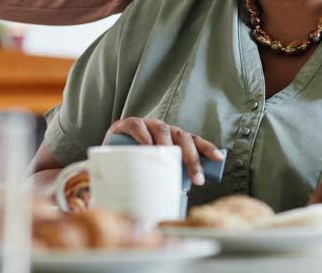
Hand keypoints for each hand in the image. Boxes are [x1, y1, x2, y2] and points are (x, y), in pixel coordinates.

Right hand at [105, 117, 222, 185]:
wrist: (102, 158)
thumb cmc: (132, 165)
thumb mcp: (151, 170)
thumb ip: (164, 176)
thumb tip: (180, 197)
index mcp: (170, 138)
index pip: (193, 140)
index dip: (206, 147)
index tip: (219, 158)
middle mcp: (161, 128)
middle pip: (182, 136)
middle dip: (192, 156)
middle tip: (197, 178)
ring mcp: (145, 124)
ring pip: (163, 129)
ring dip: (169, 146)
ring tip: (172, 162)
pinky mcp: (126, 125)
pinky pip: (138, 127)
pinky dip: (144, 136)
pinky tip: (148, 148)